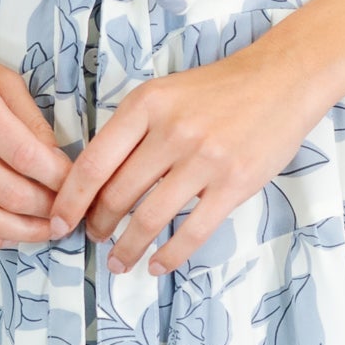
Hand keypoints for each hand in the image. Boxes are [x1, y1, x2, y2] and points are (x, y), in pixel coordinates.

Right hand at [0, 15, 69, 249]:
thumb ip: (31, 119)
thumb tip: (58, 163)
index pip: (26, 156)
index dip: (59, 179)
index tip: (78, 186)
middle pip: (7, 193)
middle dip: (47, 210)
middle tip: (66, 213)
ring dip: (21, 233)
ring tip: (44, 231)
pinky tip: (3, 236)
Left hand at [50, 29, 329, 275]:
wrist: (284, 79)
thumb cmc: (219, 90)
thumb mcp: (165, 93)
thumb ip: (133, 130)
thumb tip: (97, 180)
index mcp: (146, 105)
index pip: (94, 162)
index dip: (71, 199)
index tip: (60, 220)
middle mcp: (171, 131)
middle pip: (118, 194)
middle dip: (99, 225)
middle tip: (93, 238)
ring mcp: (204, 159)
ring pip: (150, 218)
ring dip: (128, 247)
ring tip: (120, 261)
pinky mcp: (234, 183)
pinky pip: (193, 231)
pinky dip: (170, 255)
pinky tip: (158, 265)